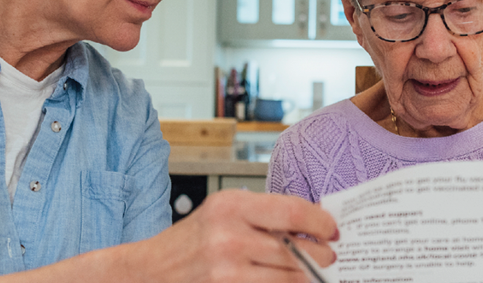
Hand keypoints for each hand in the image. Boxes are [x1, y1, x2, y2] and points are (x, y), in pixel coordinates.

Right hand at [129, 189, 337, 282]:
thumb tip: (313, 222)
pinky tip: (285, 280)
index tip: (331, 228)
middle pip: (296, 251)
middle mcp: (228, 238)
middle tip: (330, 255)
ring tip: (310, 270)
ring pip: (289, 278)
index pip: (292, 211)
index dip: (320, 222)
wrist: (151, 271)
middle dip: (321, 255)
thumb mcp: (224, 211)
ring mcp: (227, 272)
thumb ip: (265, 213)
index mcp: (230, 206)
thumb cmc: (191, 239)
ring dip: (306, 276)